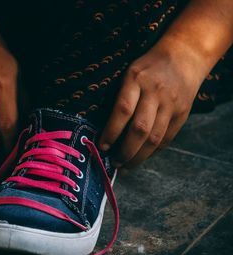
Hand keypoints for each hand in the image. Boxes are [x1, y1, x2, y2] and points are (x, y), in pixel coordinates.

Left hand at [99, 39, 206, 167]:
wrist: (184, 56)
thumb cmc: (147, 68)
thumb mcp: (128, 74)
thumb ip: (119, 97)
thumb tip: (104, 130)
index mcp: (136, 80)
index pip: (122, 110)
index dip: (111, 132)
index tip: (102, 147)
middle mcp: (155, 93)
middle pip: (140, 129)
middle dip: (125, 151)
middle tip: (115, 163)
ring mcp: (171, 104)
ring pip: (155, 138)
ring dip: (139, 157)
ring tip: (126, 166)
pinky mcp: (182, 113)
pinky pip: (167, 138)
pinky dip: (153, 152)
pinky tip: (142, 157)